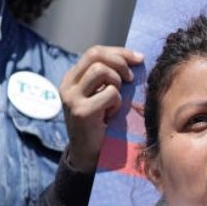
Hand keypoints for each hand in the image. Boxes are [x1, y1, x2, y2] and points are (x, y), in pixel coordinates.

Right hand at [60, 46, 143, 171]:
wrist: (88, 153)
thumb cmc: (100, 122)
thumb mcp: (101, 94)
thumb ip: (109, 76)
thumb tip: (136, 58)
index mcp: (72, 78)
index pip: (95, 52)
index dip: (119, 52)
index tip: (138, 58)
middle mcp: (68, 85)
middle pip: (96, 55)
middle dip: (120, 62)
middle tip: (131, 78)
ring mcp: (72, 97)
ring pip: (102, 71)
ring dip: (117, 83)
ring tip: (115, 100)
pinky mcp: (82, 111)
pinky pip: (110, 93)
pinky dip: (117, 103)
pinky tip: (111, 115)